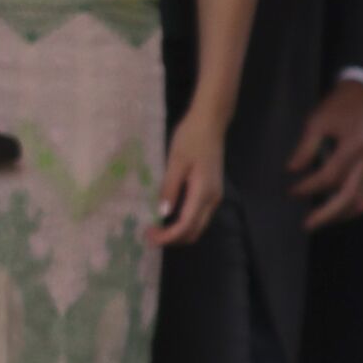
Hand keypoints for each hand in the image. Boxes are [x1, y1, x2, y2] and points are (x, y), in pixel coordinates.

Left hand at [147, 107, 226, 246]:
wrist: (210, 123)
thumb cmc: (191, 139)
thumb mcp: (176, 162)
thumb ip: (170, 189)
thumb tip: (161, 213)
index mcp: (203, 193)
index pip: (186, 226)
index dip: (168, 236)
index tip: (148, 237)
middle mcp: (212, 199)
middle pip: (195, 231)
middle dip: (173, 238)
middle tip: (149, 235)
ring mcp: (214, 196)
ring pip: (198, 225)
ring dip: (178, 231)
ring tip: (156, 226)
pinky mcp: (211, 191)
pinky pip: (198, 215)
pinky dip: (183, 222)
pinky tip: (168, 215)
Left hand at [289, 79, 362, 229]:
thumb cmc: (339, 107)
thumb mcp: (317, 121)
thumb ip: (305, 148)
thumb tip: (291, 171)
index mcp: (355, 146)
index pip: (330, 176)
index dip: (308, 187)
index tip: (291, 190)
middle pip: (349, 197)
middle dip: (326, 214)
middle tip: (306, 224)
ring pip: (361, 202)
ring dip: (339, 215)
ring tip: (319, 220)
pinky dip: (350, 208)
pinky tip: (335, 211)